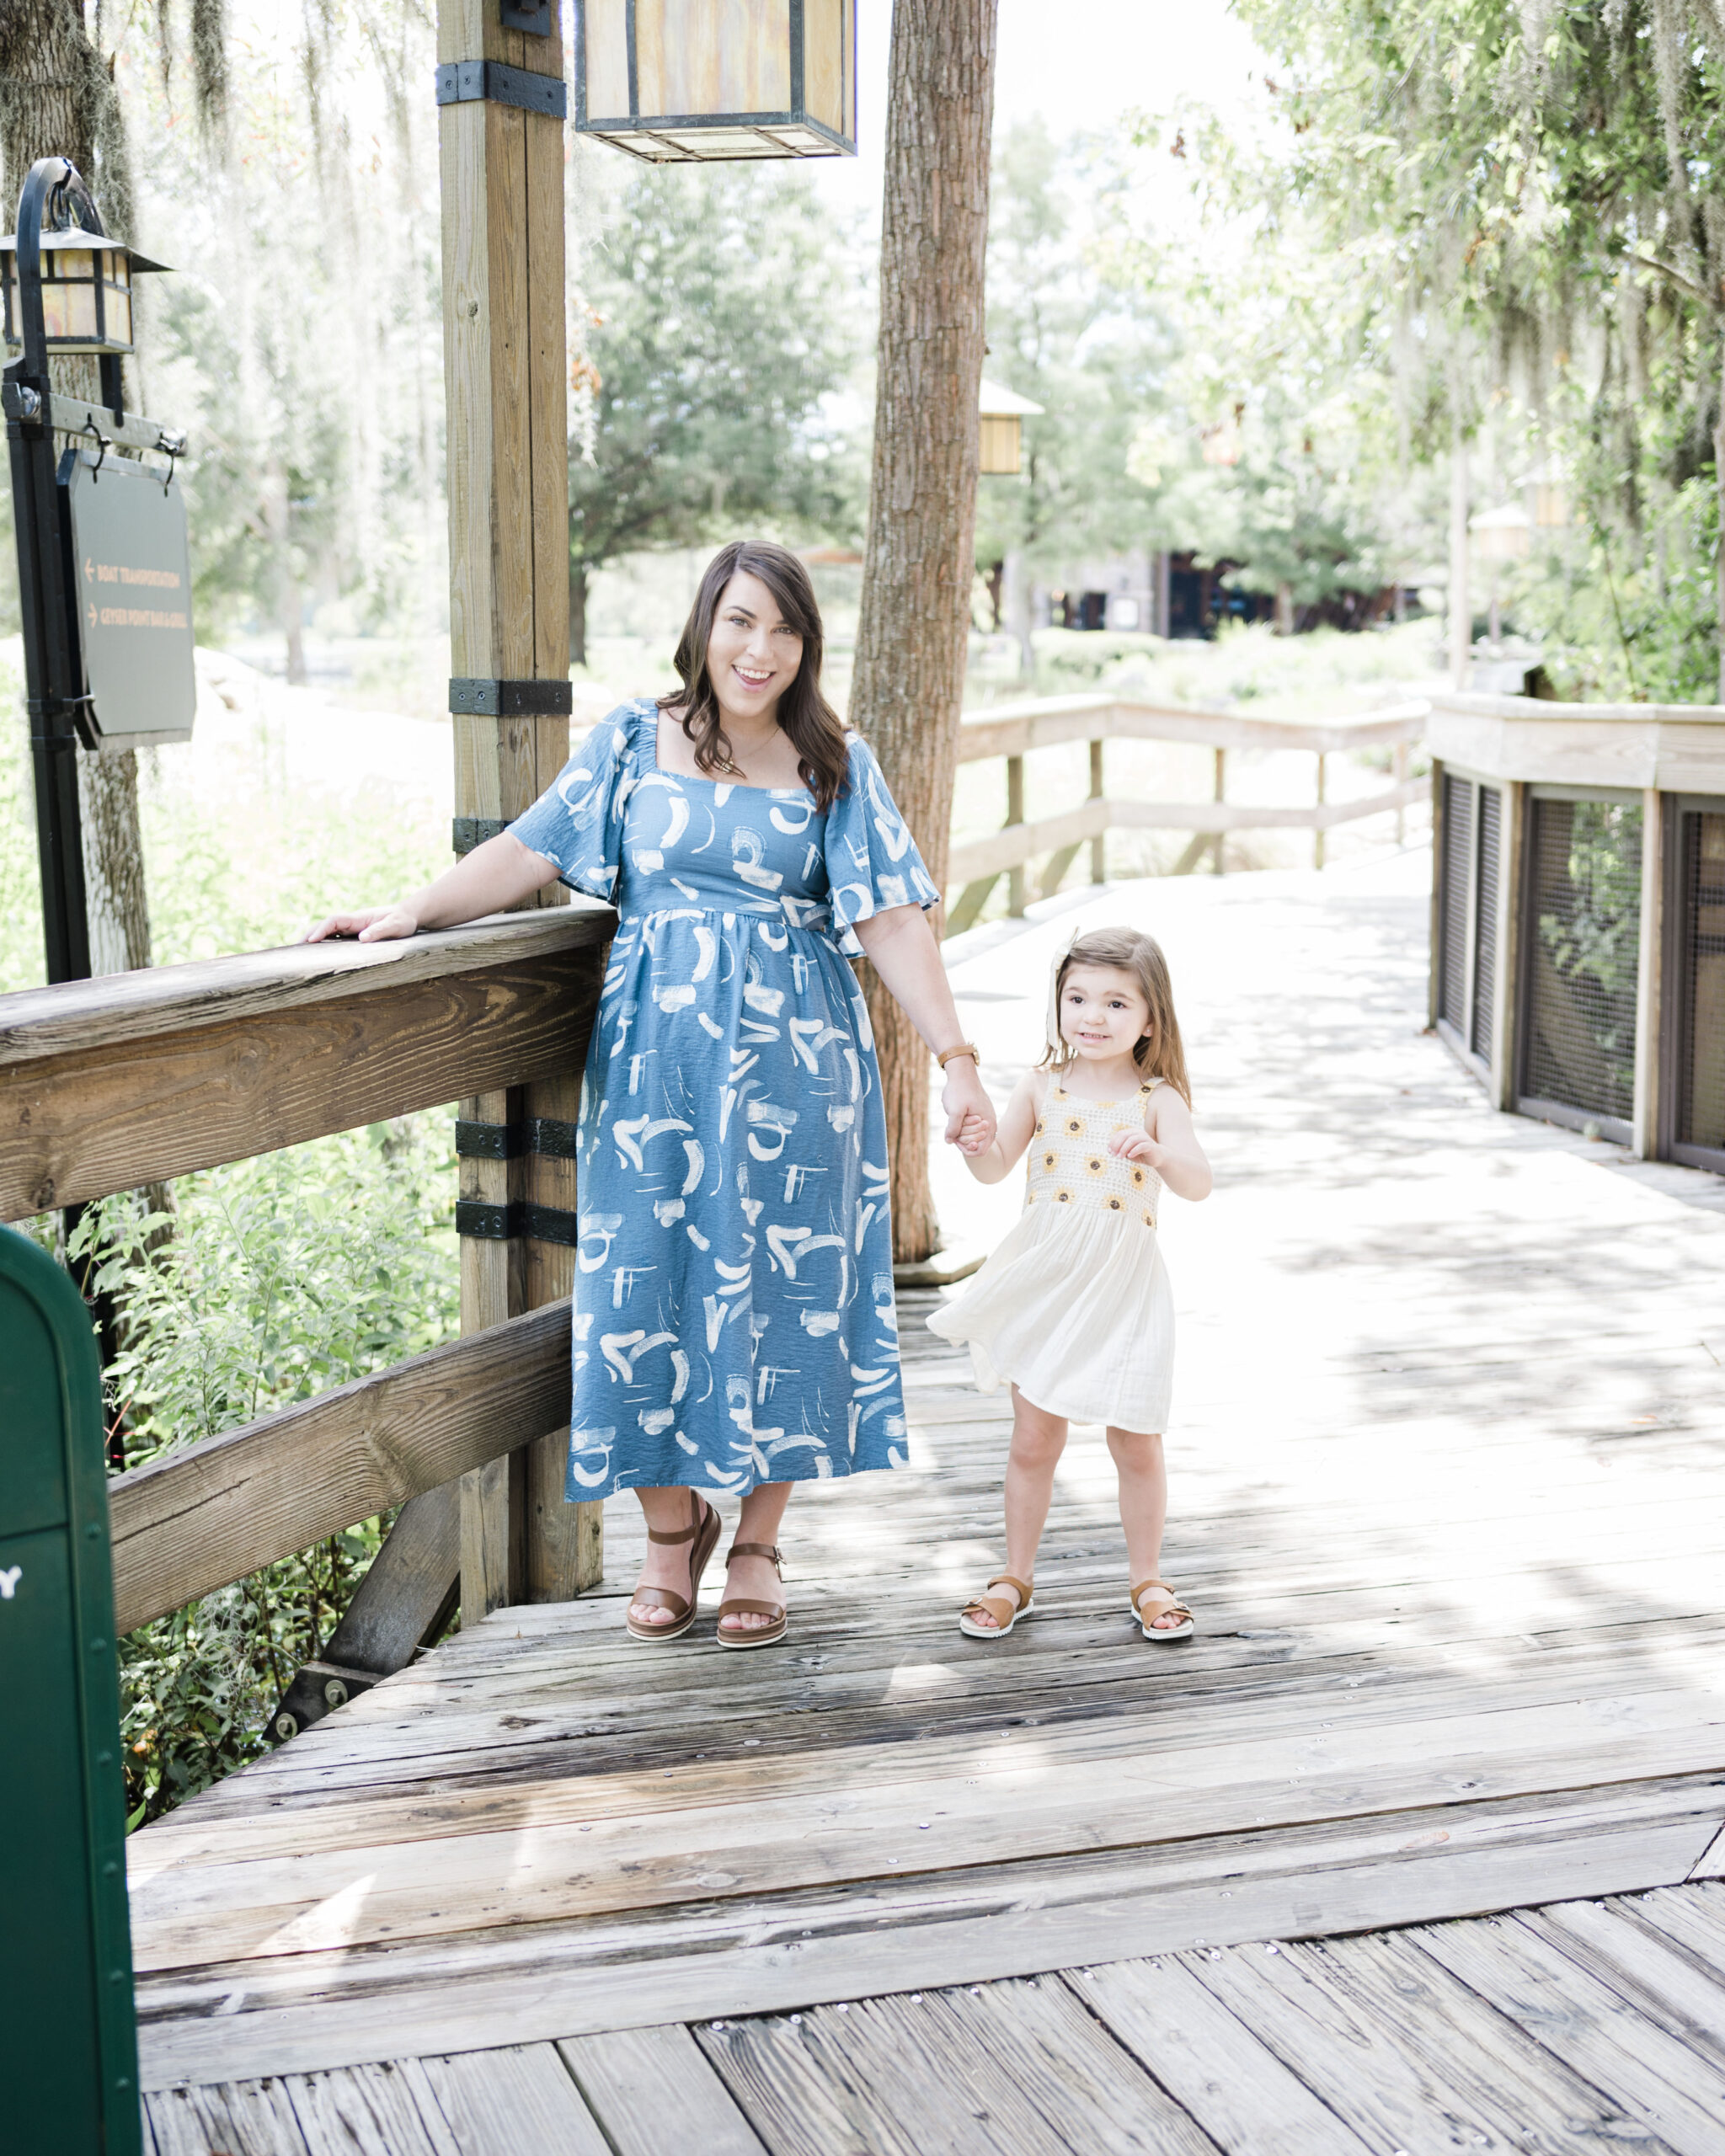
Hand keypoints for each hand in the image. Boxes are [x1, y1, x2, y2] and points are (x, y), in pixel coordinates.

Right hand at [302, 904, 419, 944]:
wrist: (408, 915)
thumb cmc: (403, 921)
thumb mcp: (396, 926)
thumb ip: (380, 931)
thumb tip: (361, 938)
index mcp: (359, 918)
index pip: (334, 920)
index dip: (321, 929)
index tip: (310, 940)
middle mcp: (352, 921)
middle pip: (325, 925)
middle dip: (310, 934)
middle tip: (295, 948)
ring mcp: (352, 927)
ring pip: (328, 931)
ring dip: (314, 939)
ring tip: (300, 953)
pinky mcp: (355, 934)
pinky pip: (336, 937)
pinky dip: (324, 943)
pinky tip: (318, 954)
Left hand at [941, 1062, 995, 1154]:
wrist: (962, 1073)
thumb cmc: (959, 1090)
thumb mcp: (954, 1111)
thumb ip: (953, 1128)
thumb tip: (949, 1141)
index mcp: (988, 1124)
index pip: (980, 1151)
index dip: (966, 1149)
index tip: (956, 1138)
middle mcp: (990, 1123)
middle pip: (976, 1145)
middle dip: (963, 1139)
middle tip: (953, 1126)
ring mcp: (986, 1119)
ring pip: (973, 1137)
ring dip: (962, 1132)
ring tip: (954, 1119)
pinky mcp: (980, 1115)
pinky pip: (972, 1128)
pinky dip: (963, 1126)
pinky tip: (956, 1116)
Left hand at [1108, 1126, 1165, 1168]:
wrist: (1158, 1158)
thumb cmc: (1141, 1154)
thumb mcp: (1128, 1152)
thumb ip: (1121, 1150)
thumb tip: (1111, 1150)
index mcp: (1132, 1132)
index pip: (1120, 1134)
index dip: (1113, 1142)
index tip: (1109, 1151)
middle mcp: (1138, 1133)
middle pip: (1124, 1135)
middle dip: (1117, 1145)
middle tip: (1114, 1155)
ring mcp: (1145, 1138)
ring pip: (1132, 1140)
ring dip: (1124, 1149)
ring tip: (1120, 1157)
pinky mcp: (1150, 1145)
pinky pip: (1141, 1146)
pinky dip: (1134, 1151)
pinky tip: (1129, 1156)